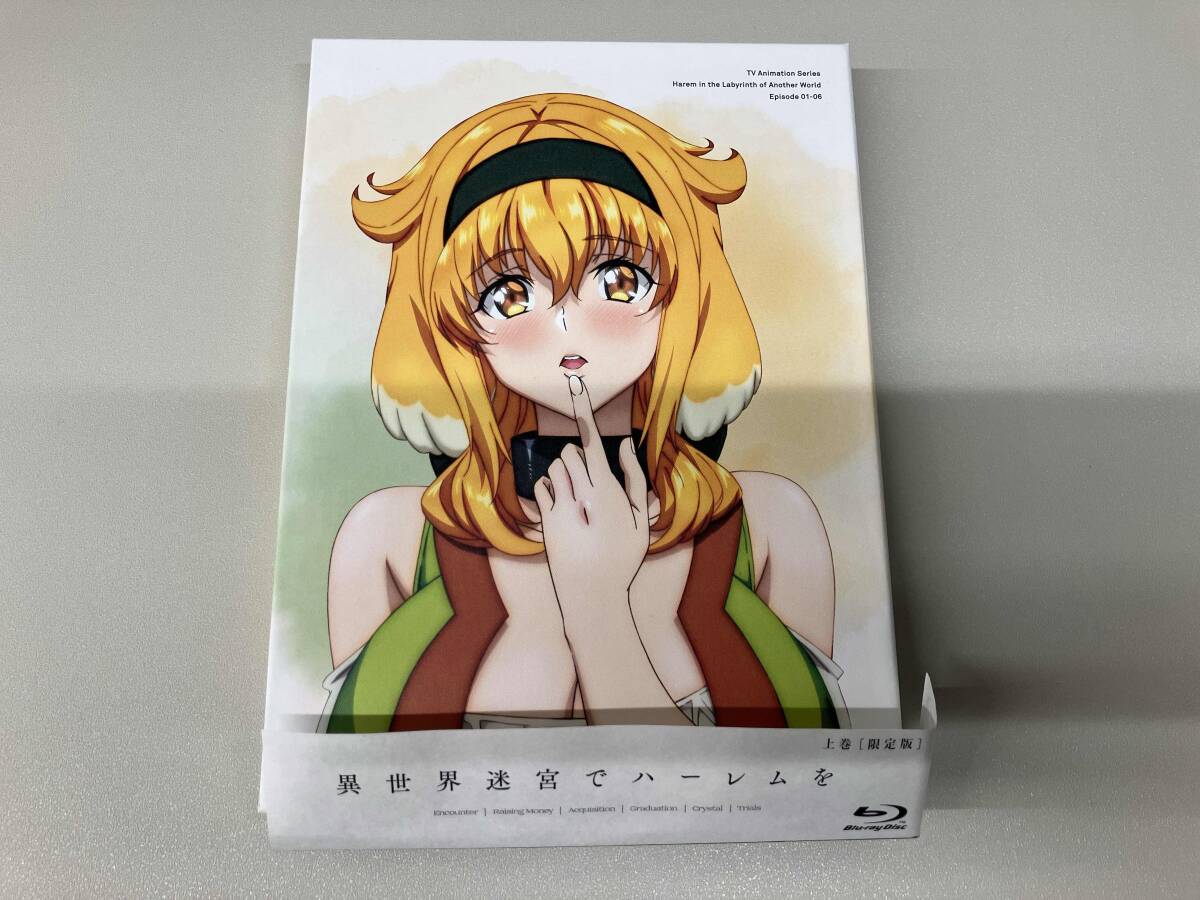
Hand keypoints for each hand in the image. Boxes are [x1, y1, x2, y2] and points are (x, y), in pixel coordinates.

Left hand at [532, 374, 649, 625]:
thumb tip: (622, 445)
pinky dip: (551, 488)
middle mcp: (580, 493)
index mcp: (607, 490)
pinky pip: (542, 486)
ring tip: (580, 502)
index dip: (584, 414)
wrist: (592, 594)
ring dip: (566, 474)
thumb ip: (634, 477)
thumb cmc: (623, 556)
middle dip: (580, 459)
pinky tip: (564, 506)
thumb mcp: (641, 518)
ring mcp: (559, 506)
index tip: (576, 388)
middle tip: (595, 486)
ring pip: (556, 468)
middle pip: (572, 454)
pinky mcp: (544, 518)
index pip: (593, 443)